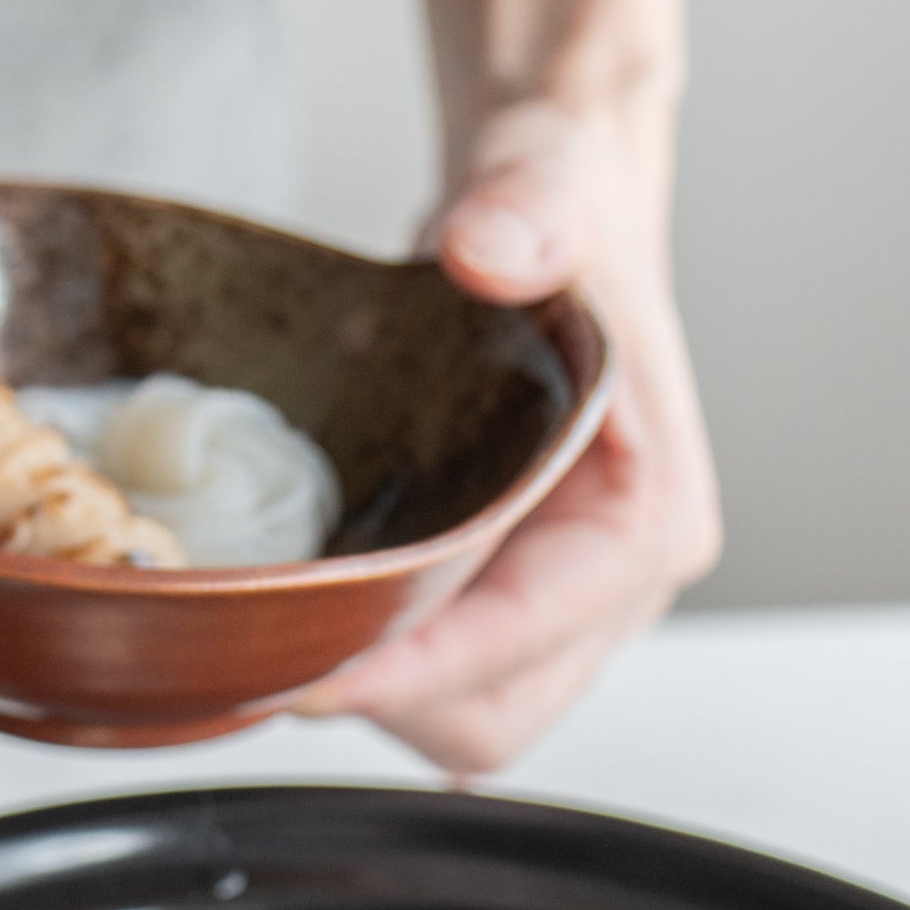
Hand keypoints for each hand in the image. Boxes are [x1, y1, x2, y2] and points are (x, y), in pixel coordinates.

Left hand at [297, 99, 720, 771]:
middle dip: (383, 702)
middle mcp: (607, 584)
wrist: (547, 207)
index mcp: (643, 521)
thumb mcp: (545, 191)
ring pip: (456, 718)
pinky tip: (295, 609)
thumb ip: (524, 214)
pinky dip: (363, 664)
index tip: (310, 677)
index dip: (413, 672)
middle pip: (490, 718)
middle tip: (267, 653)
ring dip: (366, 693)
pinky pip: (427, 678)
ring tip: (272, 630)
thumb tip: (487, 249)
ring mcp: (550, 600)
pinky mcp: (494, 595)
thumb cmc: (560, 215)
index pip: (521, 643)